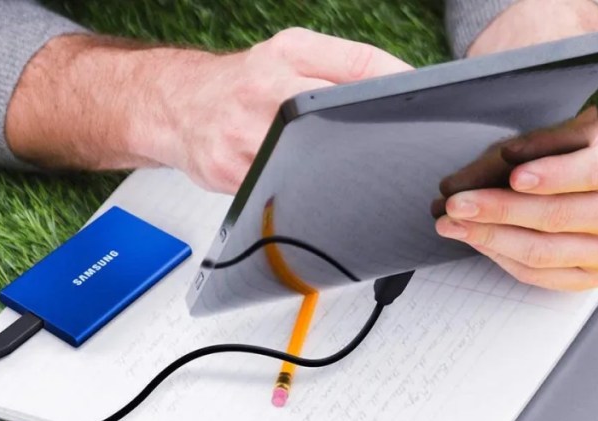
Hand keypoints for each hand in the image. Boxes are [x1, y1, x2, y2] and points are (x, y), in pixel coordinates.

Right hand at [141, 28, 411, 192]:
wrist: (178, 105)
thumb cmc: (242, 84)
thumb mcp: (291, 54)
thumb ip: (346, 65)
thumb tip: (405, 86)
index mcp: (288, 53)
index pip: (360, 65)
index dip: (396, 86)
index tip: (419, 104)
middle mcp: (265, 88)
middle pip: (336, 115)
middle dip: (363, 136)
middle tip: (382, 150)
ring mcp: (245, 133)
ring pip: (309, 162)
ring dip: (331, 170)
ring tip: (333, 168)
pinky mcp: (229, 171)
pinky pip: (278, 187)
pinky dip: (296, 189)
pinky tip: (296, 181)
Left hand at [435, 117, 597, 290]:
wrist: (578, 183)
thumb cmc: (557, 154)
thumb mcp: (540, 139)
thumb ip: (506, 155)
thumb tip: (457, 185)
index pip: (591, 172)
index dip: (553, 175)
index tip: (514, 176)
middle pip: (557, 216)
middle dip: (499, 209)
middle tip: (455, 204)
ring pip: (541, 251)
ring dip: (488, 237)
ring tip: (449, 224)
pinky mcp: (590, 276)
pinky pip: (537, 274)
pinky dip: (498, 255)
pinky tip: (472, 239)